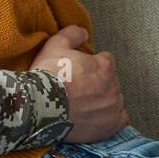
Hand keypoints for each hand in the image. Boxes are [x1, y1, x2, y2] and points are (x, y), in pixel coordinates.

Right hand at [30, 25, 128, 142]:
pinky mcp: (110, 126)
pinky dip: (110, 119)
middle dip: (96, 84)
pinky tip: (96, 118)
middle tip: (77, 90)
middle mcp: (113, 86)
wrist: (40, 106)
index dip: (91, 65)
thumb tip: (83, 32)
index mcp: (104, 65)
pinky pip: (119, 120)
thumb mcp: (56, 45)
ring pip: (113, 100)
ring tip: (82, 106)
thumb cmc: (48, 75)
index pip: (105, 61)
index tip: (79, 72)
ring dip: (101, 101)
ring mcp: (113, 107)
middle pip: (109, 82)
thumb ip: (73, 34)